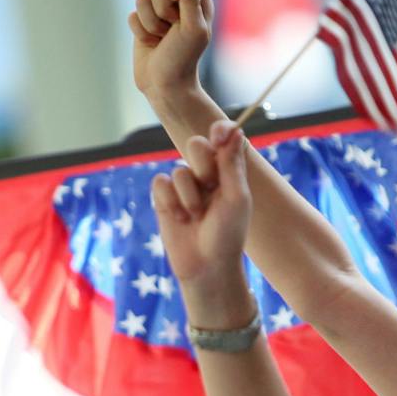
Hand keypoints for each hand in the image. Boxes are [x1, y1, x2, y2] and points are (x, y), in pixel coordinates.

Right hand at [129, 0, 212, 107]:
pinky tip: (151, 44)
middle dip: (162, 8)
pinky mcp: (142, 24)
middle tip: (171, 28)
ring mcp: (158, 13)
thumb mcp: (193, 30)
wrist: (165, 85)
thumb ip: (193, 1)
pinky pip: (132, 15)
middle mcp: (177, 4)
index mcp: (197, 1)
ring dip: (150, 23)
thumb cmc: (183, 59)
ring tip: (161, 39)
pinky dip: (140, 32)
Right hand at [150, 124, 251, 288]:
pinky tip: (180, 219)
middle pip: (196, 145)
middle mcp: (205, 174)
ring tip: (196, 216)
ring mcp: (183, 186)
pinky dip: (170, 201)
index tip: (219, 136)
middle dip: (203, 165)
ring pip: (179, 170)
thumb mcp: (236, 198)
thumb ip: (232, 164)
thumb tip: (234, 129)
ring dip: (189, 196)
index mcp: (228, 171)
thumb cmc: (228, 234)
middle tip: (210, 186)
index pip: (222, 138)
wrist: (206, 266)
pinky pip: (160, 183)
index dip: (219, 132)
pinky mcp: (164, 198)